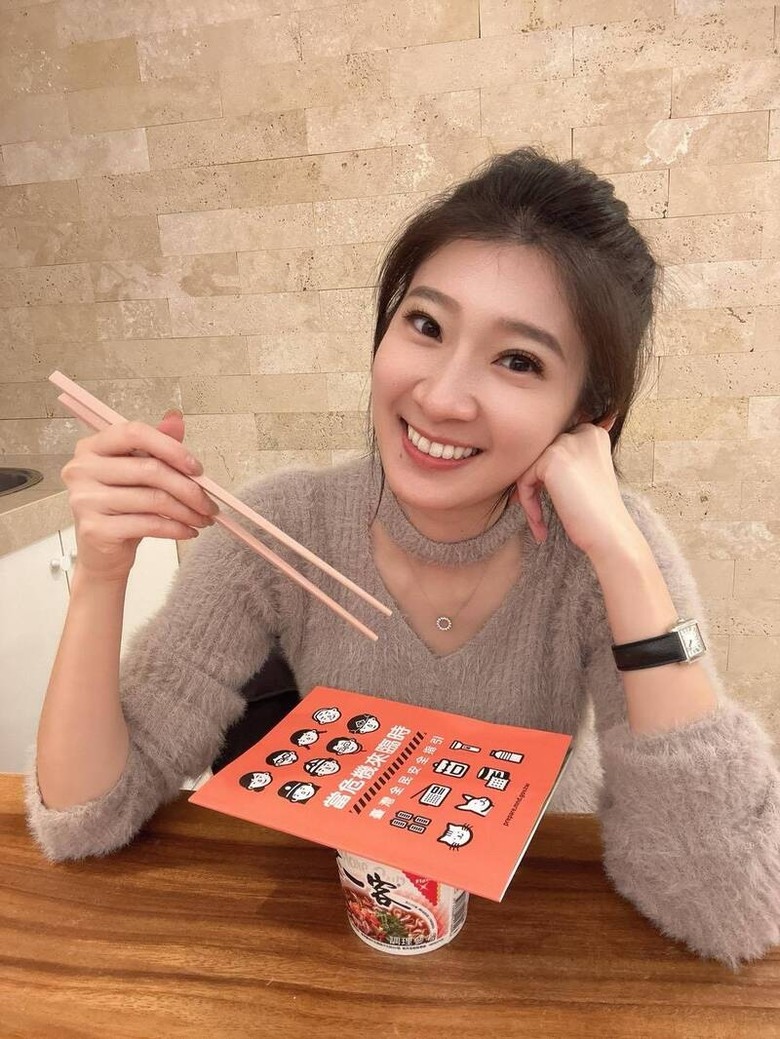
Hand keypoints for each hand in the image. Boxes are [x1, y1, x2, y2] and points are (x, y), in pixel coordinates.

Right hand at [60, 410, 217, 582]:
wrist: (102, 555)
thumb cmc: (122, 510)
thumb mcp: (139, 474)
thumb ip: (156, 445)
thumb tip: (175, 418)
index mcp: (91, 447)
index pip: (134, 433)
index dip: (171, 448)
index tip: (197, 469)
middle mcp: (82, 469)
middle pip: (150, 469)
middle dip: (189, 488)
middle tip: (209, 503)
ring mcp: (85, 500)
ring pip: (153, 499)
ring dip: (187, 511)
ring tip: (203, 519)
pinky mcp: (95, 529)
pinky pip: (149, 524)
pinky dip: (176, 529)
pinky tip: (188, 531)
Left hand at [512, 416, 638, 559]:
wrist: (610, 533)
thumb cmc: (598, 513)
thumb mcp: (586, 476)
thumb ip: (566, 462)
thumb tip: (531, 464)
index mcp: (593, 433)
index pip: (554, 450)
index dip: (546, 478)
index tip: (546, 502)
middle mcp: (582, 432)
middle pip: (540, 458)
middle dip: (535, 488)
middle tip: (536, 515)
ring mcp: (567, 444)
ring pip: (530, 469)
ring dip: (529, 499)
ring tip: (539, 524)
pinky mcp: (552, 459)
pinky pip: (525, 480)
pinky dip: (528, 504)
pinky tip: (540, 525)